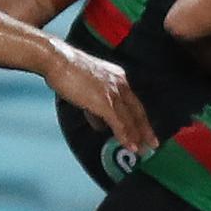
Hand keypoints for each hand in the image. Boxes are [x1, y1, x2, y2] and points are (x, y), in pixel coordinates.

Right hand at [44, 42, 158, 153]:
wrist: (58, 60)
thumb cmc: (67, 71)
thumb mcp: (86, 88)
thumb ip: (95, 106)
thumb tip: (100, 123)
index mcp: (117, 77)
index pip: (133, 102)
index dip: (140, 118)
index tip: (144, 130)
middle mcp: (120, 83)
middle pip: (137, 110)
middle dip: (145, 129)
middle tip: (152, 144)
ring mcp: (113, 92)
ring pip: (130, 118)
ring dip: (136, 136)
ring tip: (141, 150)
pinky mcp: (105, 101)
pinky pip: (119, 122)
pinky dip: (125, 136)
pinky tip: (129, 145)